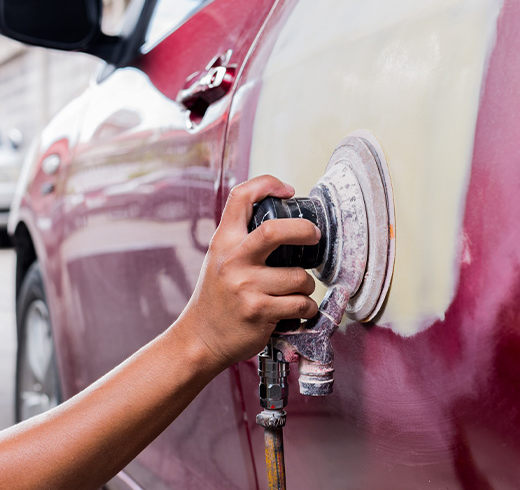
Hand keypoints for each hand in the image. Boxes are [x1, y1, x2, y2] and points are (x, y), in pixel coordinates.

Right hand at [176, 175, 319, 371]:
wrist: (200, 339)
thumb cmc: (219, 297)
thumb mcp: (221, 259)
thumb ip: (244, 239)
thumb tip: (286, 220)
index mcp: (224, 241)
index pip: (241, 198)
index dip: (267, 184)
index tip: (288, 190)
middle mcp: (233, 260)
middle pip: (274, 230)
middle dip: (304, 230)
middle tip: (315, 236)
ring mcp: (245, 287)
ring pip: (299, 277)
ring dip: (307, 286)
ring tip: (297, 292)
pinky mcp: (259, 312)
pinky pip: (301, 304)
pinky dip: (307, 308)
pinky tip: (297, 311)